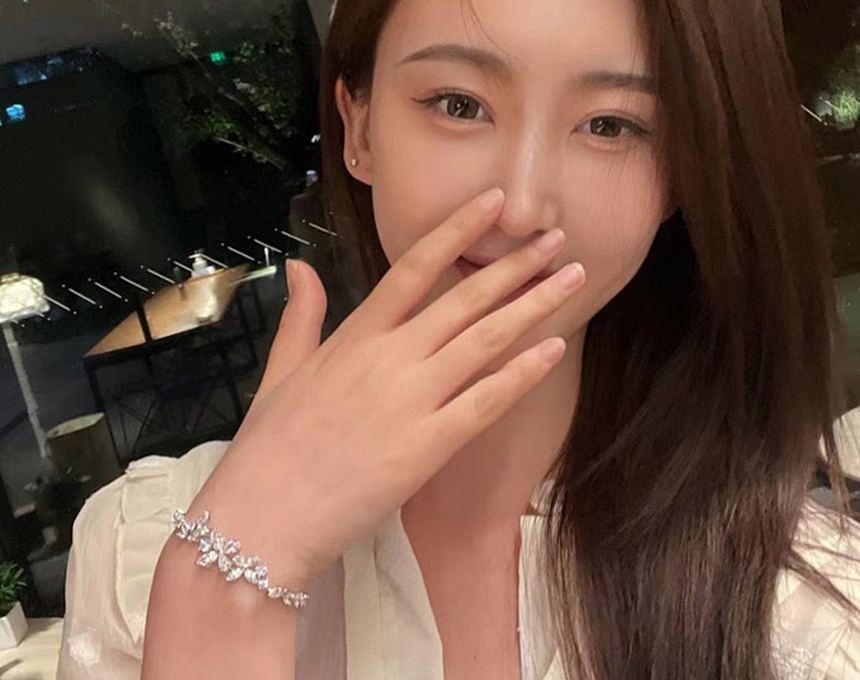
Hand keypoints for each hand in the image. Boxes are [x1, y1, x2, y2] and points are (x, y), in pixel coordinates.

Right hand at [184, 188, 584, 587]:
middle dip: (515, 266)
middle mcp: (388, 358)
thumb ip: (300, 316)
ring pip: (484, 341)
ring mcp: (411, 400)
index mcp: (354, 337)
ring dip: (533, 307)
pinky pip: (486, 401)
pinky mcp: (428, 446)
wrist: (263, 517)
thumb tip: (299, 267)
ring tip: (572, 279)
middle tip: (557, 239)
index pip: (414, 268)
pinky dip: (522, 374)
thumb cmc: (270, 448)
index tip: (492, 202)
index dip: (457, 231)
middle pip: (464, 300)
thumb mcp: (280, 372)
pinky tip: (554, 349)